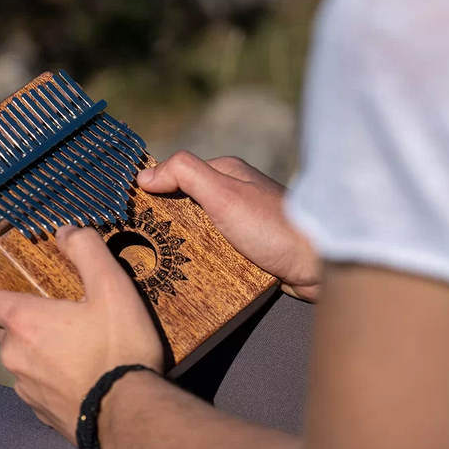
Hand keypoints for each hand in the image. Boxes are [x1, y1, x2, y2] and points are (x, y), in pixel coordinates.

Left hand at [0, 225, 164, 443]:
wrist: (131, 417)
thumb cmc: (120, 350)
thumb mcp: (113, 288)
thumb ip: (87, 251)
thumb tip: (68, 230)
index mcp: (23, 322)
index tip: (12, 284)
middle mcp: (14, 356)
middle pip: (8, 327)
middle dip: (33, 318)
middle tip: (71, 314)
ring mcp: (26, 389)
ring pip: (26, 358)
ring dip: (46, 350)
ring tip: (86, 348)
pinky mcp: (42, 414)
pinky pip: (42, 386)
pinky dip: (58, 378)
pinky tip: (90, 377)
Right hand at [137, 151, 319, 300]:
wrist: (320, 266)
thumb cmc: (273, 227)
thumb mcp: (224, 194)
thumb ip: (186, 174)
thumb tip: (145, 175)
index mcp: (226, 173)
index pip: (175, 176)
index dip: (151, 192)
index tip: (128, 213)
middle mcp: (233, 195)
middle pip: (184, 207)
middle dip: (164, 224)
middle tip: (139, 246)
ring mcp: (241, 224)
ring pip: (197, 234)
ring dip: (182, 248)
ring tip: (159, 266)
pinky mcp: (248, 250)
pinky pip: (215, 255)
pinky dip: (202, 264)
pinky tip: (189, 276)